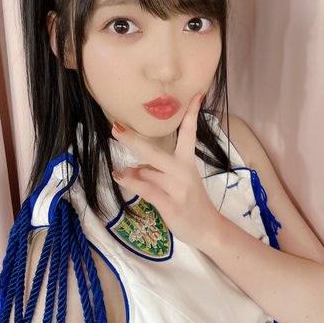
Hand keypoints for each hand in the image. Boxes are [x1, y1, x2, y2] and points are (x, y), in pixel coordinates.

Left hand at [110, 92, 221, 249]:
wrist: (208, 229)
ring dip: (132, 173)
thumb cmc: (191, 203)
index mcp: (188, 162)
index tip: (196, 94)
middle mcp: (183, 171)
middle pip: (155, 152)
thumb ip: (156, 172)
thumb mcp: (178, 182)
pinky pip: (146, 189)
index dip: (191, 113)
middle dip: (133, 139)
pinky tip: (121, 177)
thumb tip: (130, 168)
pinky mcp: (171, 204)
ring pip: (146, 172)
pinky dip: (131, 182)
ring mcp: (178, 188)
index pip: (190, 133)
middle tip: (115, 126)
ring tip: (122, 174)